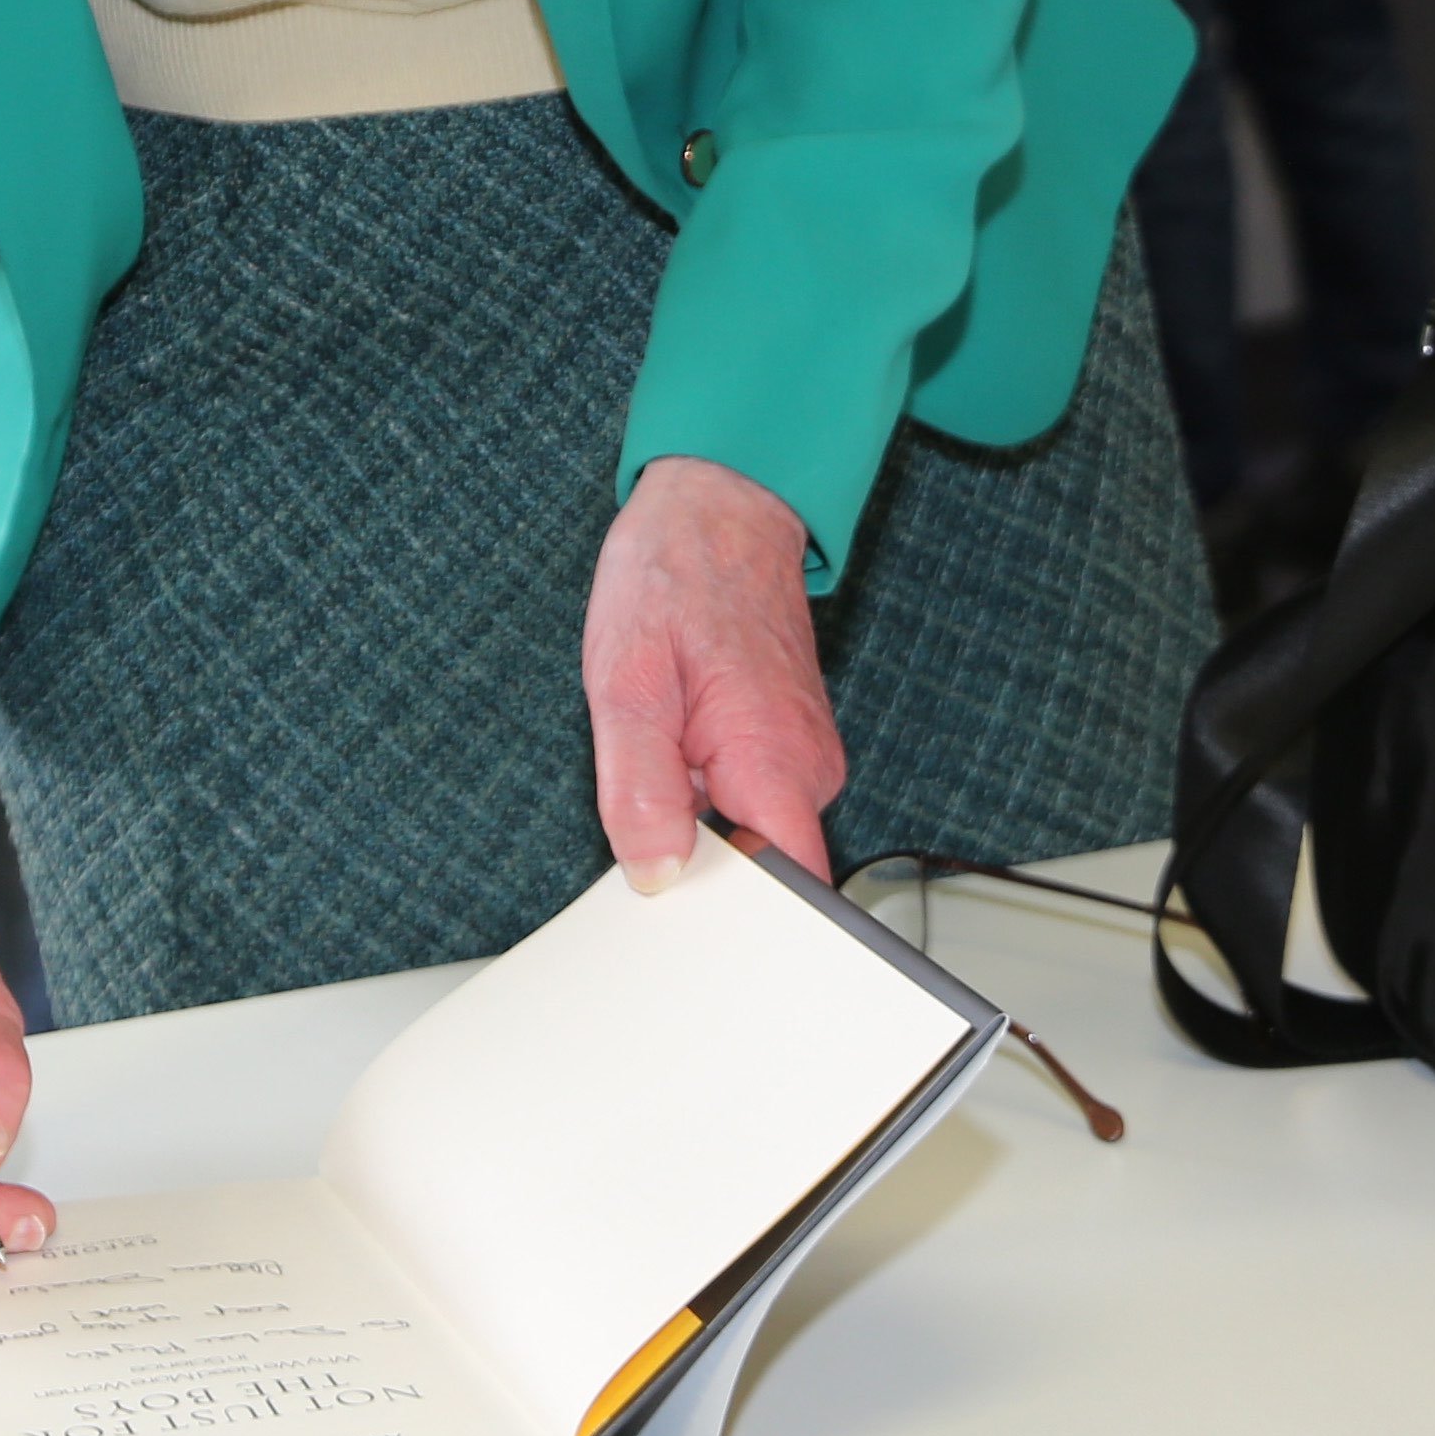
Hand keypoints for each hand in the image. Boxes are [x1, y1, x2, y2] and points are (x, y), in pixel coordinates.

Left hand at [583, 455, 844, 892]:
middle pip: (764, 875)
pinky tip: (676, 746)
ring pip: (749, 834)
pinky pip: (748, 798)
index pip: (792, 896)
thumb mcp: (627, 678)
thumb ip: (639, 785)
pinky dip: (706, 790)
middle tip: (641, 820)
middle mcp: (808, 769)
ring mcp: (803, 757)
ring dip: (697, 821)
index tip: (684, 923)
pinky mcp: (787, 745)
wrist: (717, 506)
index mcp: (775, 762)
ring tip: (659, 755)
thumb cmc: (672, 576)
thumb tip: (654, 874)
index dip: (741, 929)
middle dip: (700, 869)